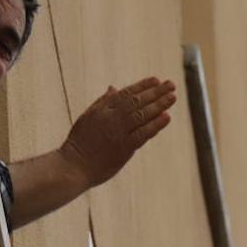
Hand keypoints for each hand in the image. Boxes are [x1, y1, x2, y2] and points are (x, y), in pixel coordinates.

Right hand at [60, 78, 176, 187]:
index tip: (156, 80)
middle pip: (137, 102)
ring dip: (159, 105)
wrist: (73, 167)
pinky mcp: (123, 149)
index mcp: (102, 109)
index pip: (126, 93)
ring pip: (142, 115)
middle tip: (171, 85)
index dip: (143, 86)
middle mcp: (110, 118)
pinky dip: (155, 125)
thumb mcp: (87, 117)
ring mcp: (118, 133)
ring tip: (172, 97)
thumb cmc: (79, 143)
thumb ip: (102, 102)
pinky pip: (143, 134)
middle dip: (156, 92)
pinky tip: (167, 117)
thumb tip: (113, 88)